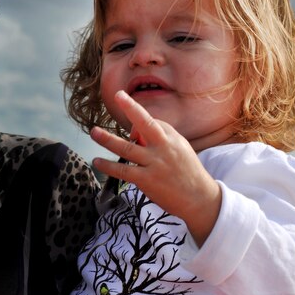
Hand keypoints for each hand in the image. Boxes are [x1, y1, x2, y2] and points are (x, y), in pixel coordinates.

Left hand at [91, 90, 221, 246]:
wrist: (200, 199)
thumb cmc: (187, 172)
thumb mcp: (179, 149)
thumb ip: (159, 139)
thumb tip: (134, 134)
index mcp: (172, 138)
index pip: (152, 122)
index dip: (138, 123)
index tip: (134, 132)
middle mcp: (163, 148)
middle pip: (145, 124)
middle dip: (131, 108)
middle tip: (118, 96)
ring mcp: (154, 164)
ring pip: (127, 148)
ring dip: (107, 139)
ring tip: (93, 132)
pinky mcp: (146, 181)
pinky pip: (123, 170)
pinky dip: (108, 166)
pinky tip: (97, 161)